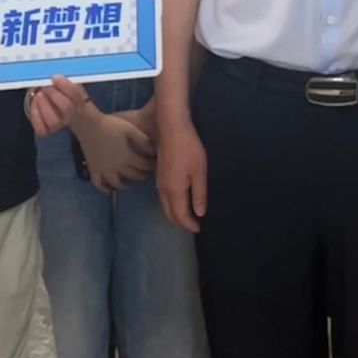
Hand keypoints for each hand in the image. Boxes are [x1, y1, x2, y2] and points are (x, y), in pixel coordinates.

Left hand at [26, 76, 91, 136]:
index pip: (75, 94)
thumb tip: (55, 72)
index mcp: (79, 100)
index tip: (55, 77)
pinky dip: (36, 115)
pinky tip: (34, 103)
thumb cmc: (65, 91)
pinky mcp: (46, 130)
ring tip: (39, 94)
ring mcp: (59, 124)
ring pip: (53, 121)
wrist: (66, 110)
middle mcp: (71, 115)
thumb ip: (65, 78)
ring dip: (44, 106)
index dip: (65, 85)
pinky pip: (41, 127)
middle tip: (45, 86)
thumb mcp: (69, 82)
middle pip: (66, 108)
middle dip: (54, 94)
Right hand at [78, 111, 156, 192]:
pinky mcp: (93, 169)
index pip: (143, 166)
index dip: (151, 165)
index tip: (155, 164)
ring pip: (117, 183)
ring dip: (125, 185)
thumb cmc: (111, 125)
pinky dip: (105, 188)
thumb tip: (153, 151)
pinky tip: (109, 188)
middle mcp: (116, 167)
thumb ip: (143, 140)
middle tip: (147, 172)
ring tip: (131, 182)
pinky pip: (99, 184)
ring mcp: (104, 170)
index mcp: (126, 156)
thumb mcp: (130, 128)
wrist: (89, 125)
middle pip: (133, 175)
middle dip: (142, 175)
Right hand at [156, 115, 207, 233]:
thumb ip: (199, 194)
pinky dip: (171, 205)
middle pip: (169, 214)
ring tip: (188, 216)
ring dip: (175, 214)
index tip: (199, 229)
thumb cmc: (188, 149)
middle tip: (194, 226)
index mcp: (174, 191)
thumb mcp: (199, 172)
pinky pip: (163, 198)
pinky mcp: (159, 175)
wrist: (171, 128)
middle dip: (181, 222)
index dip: (189, 225)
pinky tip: (180, 200)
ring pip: (165, 206)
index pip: (180, 215)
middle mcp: (163, 190)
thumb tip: (199, 213)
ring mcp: (159, 182)